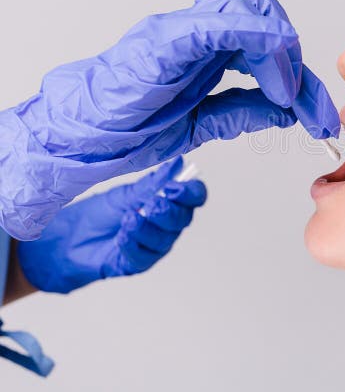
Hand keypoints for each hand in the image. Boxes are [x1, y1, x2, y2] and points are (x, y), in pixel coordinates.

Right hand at [0, 0, 338, 239]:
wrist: (80, 142)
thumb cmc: (128, 127)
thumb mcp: (204, 123)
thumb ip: (244, 111)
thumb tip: (288, 110)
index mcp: (207, 47)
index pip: (267, 36)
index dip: (299, 71)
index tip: (315, 113)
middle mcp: (197, 31)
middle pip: (265, 12)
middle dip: (294, 56)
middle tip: (303, 99)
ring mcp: (181, 31)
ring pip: (250, 7)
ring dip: (282, 50)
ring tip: (287, 93)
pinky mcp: (165, 41)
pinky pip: (221, 25)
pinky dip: (259, 42)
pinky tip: (275, 80)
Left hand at [16, 157, 205, 293]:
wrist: (69, 238)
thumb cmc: (99, 214)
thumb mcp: (127, 194)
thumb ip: (154, 183)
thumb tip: (178, 164)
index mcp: (169, 201)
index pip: (194, 196)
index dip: (190, 192)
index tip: (172, 188)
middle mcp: (167, 224)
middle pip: (183, 218)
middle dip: (167, 211)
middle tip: (148, 205)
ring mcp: (155, 245)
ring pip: (165, 239)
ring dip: (146, 228)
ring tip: (127, 219)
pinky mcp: (140, 263)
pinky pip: (145, 255)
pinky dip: (133, 243)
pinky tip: (120, 236)